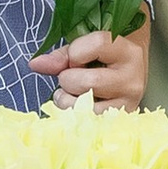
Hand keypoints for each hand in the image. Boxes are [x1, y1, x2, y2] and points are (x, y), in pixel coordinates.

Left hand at [32, 19, 150, 111]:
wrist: (130, 73)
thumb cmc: (104, 59)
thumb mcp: (86, 49)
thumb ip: (61, 56)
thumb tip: (35, 64)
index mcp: (128, 51)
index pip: (97, 45)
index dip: (75, 52)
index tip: (75, 57)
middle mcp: (133, 79)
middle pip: (88, 82)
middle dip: (68, 79)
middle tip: (72, 78)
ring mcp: (128, 104)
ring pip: (86, 108)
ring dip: (68, 101)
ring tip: (72, 94)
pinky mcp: (120, 122)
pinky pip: (86, 123)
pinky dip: (72, 116)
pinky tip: (78, 107)